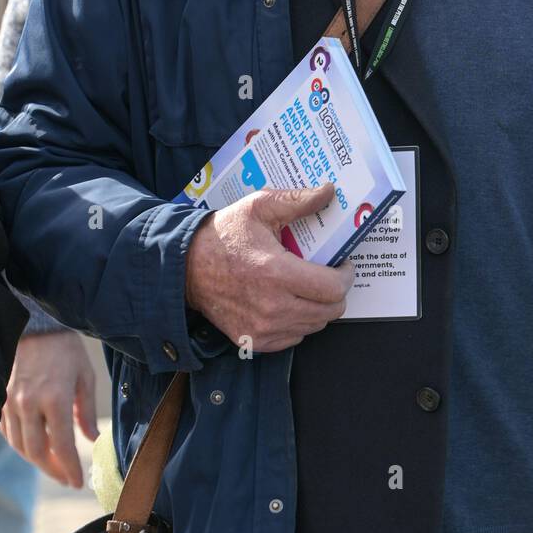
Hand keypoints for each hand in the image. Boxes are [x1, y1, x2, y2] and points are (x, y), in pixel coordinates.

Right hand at [1, 330, 98, 487]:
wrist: (38, 327)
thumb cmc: (66, 350)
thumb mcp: (85, 378)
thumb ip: (86, 413)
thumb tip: (92, 440)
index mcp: (55, 398)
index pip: (61, 446)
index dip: (70, 468)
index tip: (78, 482)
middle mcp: (29, 403)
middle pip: (37, 452)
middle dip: (53, 471)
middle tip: (67, 479)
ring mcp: (11, 402)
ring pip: (19, 446)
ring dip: (37, 460)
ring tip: (55, 466)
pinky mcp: (1, 399)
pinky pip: (7, 432)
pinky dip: (21, 444)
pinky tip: (35, 446)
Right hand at [186, 183, 354, 351]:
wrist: (186, 267)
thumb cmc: (224, 235)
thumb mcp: (259, 207)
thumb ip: (297, 200)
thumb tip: (329, 191)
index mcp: (276, 273)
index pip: (333, 289)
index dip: (346, 276)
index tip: (343, 264)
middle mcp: (272, 307)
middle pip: (330, 312)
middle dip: (337, 292)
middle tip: (329, 274)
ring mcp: (263, 328)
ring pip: (315, 326)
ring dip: (319, 307)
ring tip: (308, 285)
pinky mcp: (254, 341)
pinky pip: (295, 338)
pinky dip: (299, 322)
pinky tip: (289, 301)